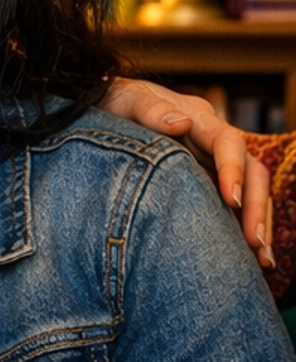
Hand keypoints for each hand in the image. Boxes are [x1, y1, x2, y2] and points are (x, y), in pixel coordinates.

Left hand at [101, 78, 273, 267]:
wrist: (101, 110)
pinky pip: (233, 208)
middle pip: (251, 171)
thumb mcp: (125, 100)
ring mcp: (212, 164)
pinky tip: (247, 260)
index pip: (228, 142)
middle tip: (253, 242)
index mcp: (197, 118)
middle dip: (256, 207)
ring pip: (250, 192)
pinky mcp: (205, 184)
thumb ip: (149, 109)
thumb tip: (179, 123)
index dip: (234, 170)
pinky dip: (242, 231)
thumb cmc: (113, 102)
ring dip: (258, 224)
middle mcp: (212, 141)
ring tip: (261, 261)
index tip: (232, 199)